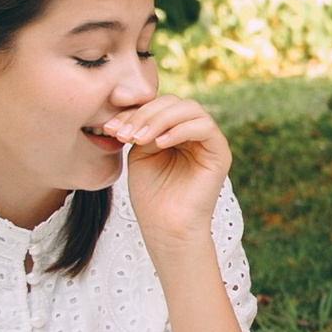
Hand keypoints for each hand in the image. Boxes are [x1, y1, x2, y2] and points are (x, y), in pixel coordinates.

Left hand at [106, 96, 229, 246]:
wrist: (166, 228)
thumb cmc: (152, 195)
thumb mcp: (140, 153)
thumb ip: (142, 127)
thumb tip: (134, 108)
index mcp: (175, 131)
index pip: (158, 106)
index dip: (134, 112)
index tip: (110, 128)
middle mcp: (194, 133)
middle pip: (173, 103)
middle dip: (145, 115)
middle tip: (125, 134)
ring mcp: (209, 141)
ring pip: (190, 109)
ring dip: (159, 120)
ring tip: (139, 139)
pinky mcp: (220, 152)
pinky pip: (204, 127)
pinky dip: (179, 130)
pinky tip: (159, 144)